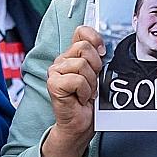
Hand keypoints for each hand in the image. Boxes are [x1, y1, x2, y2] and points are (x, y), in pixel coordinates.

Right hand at [42, 26, 103, 156]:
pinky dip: (84, 91)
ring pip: (81, 65)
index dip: (94, 38)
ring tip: (86, 93)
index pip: (81, 32)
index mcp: (71, 55)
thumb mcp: (96, 74)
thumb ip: (96, 57)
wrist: (80, 124)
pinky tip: (80, 98)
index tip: (102, 52)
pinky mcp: (53, 84)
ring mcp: (55, 72)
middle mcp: (61, 61)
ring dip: (90, 83)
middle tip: (93, 82)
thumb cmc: (88, 102)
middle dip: (95, 66)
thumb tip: (102, 45)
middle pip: (84, 48)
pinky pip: (77, 80)